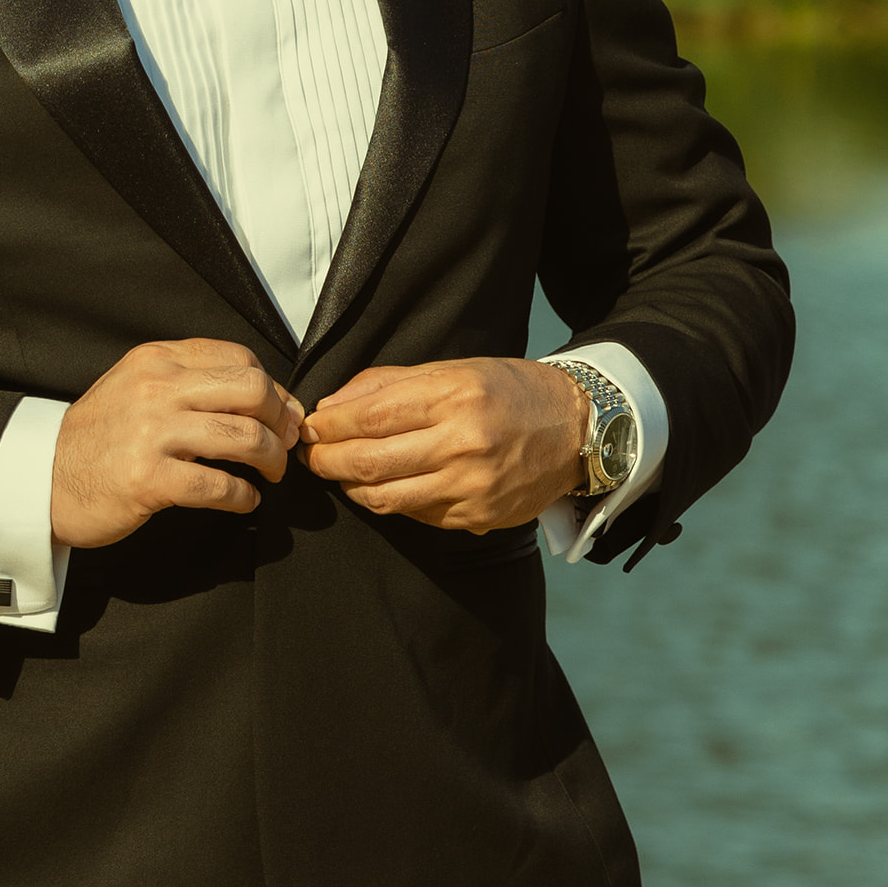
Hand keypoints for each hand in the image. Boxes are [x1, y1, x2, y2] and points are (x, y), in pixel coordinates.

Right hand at [51, 339, 303, 547]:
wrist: (42, 480)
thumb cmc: (97, 438)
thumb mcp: (134, 387)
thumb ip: (187, 382)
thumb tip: (261, 397)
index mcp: (156, 360)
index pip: (238, 358)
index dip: (273, 388)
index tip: (282, 413)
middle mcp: (156, 389)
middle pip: (251, 390)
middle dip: (280, 420)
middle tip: (284, 443)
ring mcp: (151, 434)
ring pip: (243, 437)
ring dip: (270, 460)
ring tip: (269, 474)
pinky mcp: (148, 479)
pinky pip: (219, 486)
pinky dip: (243, 497)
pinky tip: (244, 501)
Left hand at [300, 358, 588, 532]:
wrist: (577, 429)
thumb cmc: (508, 391)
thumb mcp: (452, 370)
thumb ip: (388, 385)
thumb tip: (330, 407)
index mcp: (454, 396)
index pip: (371, 417)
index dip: (329, 427)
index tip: (310, 427)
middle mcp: (463, 443)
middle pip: (369, 462)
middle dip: (327, 461)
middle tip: (311, 456)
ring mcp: (471, 486)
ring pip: (386, 497)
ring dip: (351, 486)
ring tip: (339, 472)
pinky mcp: (478, 517)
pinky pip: (415, 515)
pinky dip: (390, 501)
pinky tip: (381, 486)